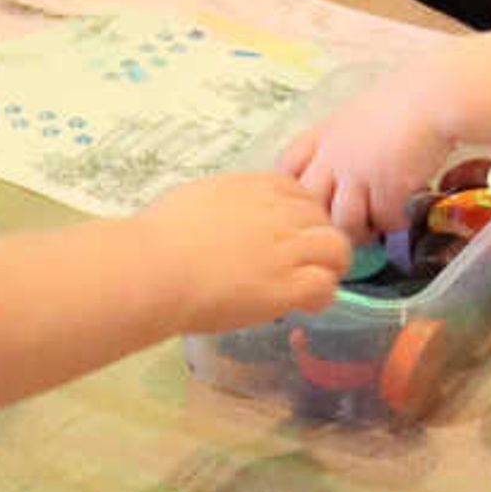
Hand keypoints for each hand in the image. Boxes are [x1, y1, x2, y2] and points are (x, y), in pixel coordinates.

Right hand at [123, 171, 350, 334]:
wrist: (154, 267)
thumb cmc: (158, 237)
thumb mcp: (197, 197)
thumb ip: (224, 202)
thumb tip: (226, 215)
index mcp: (255, 187)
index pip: (300, 193)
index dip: (299, 216)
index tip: (288, 235)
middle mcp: (278, 212)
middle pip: (322, 218)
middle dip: (316, 240)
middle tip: (302, 264)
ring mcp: (286, 248)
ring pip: (336, 248)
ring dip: (329, 266)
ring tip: (312, 283)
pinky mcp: (286, 285)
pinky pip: (325, 285)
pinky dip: (321, 295)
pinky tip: (306, 305)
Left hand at [278, 65, 457, 239]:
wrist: (434, 98)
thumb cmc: (403, 102)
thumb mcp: (357, 115)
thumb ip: (340, 140)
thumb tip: (337, 167)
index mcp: (324, 134)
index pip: (286, 167)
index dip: (292, 188)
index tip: (308, 198)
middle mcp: (335, 155)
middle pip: (310, 202)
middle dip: (324, 220)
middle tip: (341, 227)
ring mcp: (359, 172)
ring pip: (344, 221)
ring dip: (359, 231)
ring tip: (374, 228)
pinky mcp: (388, 187)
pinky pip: (383, 221)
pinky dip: (392, 224)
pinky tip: (401, 219)